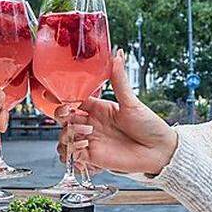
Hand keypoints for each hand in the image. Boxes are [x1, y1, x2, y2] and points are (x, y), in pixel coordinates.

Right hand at [57, 50, 176, 175]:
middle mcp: (92, 124)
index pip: (73, 101)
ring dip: (67, 137)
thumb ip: (119, 79)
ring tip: (85, 136)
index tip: (52, 94)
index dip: (62, 99)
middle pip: (64, 119)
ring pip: (64, 138)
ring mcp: (91, 140)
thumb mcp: (131, 101)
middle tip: (71, 118)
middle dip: (62, 117)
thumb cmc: (149, 125)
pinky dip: (73, 153)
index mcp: (98, 108)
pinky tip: (85, 149)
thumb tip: (118, 54)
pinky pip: (73, 157)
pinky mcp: (93, 158)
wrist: (159, 151)